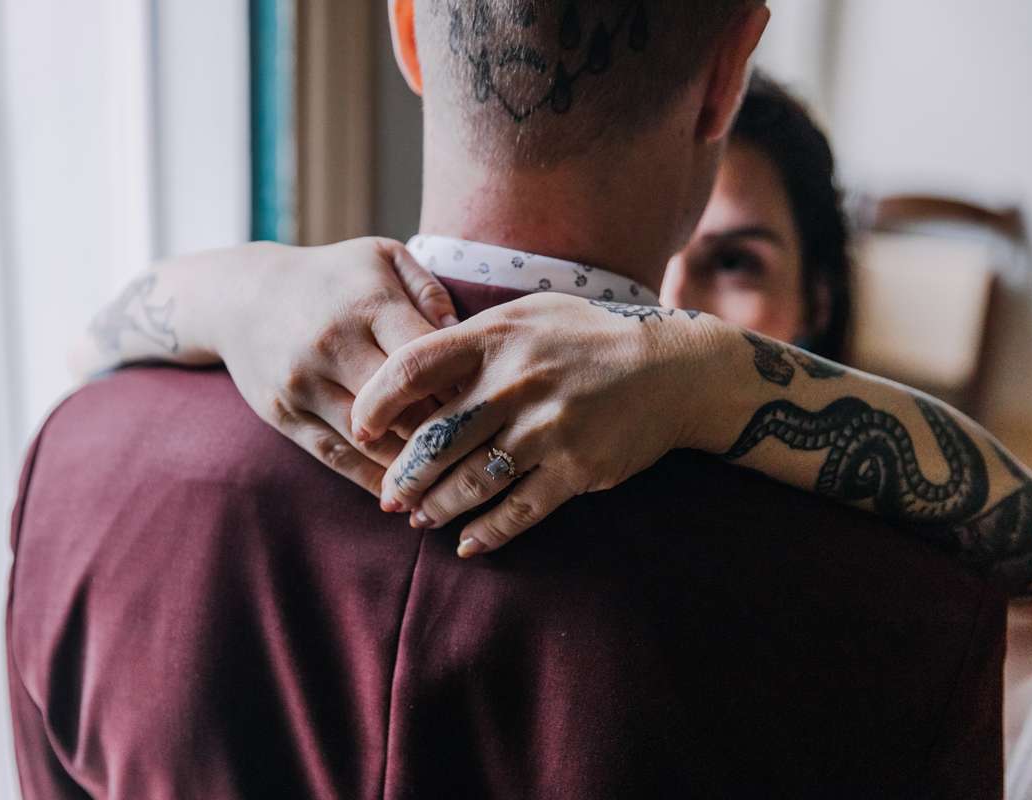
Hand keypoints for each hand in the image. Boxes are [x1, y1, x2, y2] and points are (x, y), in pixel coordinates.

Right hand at [212, 238, 458, 495]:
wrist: (242, 295)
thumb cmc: (332, 277)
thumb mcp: (381, 257)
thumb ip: (429, 290)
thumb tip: (464, 338)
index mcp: (368, 304)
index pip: (428, 360)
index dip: (462, 387)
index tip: (486, 404)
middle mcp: (334, 344)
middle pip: (404, 406)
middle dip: (443, 432)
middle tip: (475, 451)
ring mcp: (304, 383)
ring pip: (371, 439)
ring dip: (410, 464)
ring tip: (447, 480)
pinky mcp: (283, 413)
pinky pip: (335, 456)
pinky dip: (371, 479)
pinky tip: (400, 492)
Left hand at [351, 293, 718, 555]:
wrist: (671, 369)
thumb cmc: (586, 337)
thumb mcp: (528, 314)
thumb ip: (471, 336)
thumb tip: (412, 369)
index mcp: (495, 338)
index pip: (412, 368)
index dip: (375, 404)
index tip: (360, 430)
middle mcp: (515, 383)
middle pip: (435, 440)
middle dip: (402, 476)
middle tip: (389, 496)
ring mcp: (547, 428)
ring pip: (471, 482)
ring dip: (437, 508)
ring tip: (420, 518)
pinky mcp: (576, 467)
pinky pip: (519, 511)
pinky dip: (488, 532)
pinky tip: (468, 543)